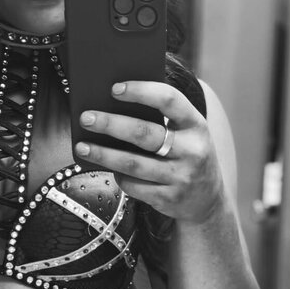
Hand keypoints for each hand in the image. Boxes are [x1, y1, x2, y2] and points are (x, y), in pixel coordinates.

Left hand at [75, 80, 224, 223]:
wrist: (207, 200)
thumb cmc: (186, 155)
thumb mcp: (186, 133)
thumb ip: (161, 118)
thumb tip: (112, 104)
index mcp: (196, 125)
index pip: (169, 100)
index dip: (141, 91)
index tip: (114, 88)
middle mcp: (193, 151)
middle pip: (144, 133)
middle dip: (111, 124)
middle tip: (86, 118)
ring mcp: (181, 177)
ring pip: (132, 163)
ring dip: (103, 154)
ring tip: (82, 146)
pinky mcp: (168, 199)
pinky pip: (133, 186)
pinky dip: (117, 176)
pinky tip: (107, 168)